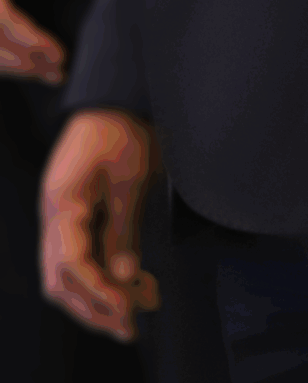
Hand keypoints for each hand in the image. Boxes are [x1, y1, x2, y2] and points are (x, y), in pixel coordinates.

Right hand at [40, 108, 158, 341]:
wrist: (116, 97)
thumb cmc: (125, 128)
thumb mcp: (133, 179)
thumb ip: (124, 230)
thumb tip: (123, 278)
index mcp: (62, 207)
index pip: (70, 268)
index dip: (98, 295)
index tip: (128, 312)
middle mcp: (54, 218)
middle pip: (61, 280)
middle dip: (95, 307)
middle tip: (131, 325)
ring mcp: (61, 217)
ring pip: (69, 274)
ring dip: (100, 295)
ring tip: (138, 309)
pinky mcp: (74, 214)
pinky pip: (81, 256)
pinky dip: (103, 274)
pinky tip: (132, 283)